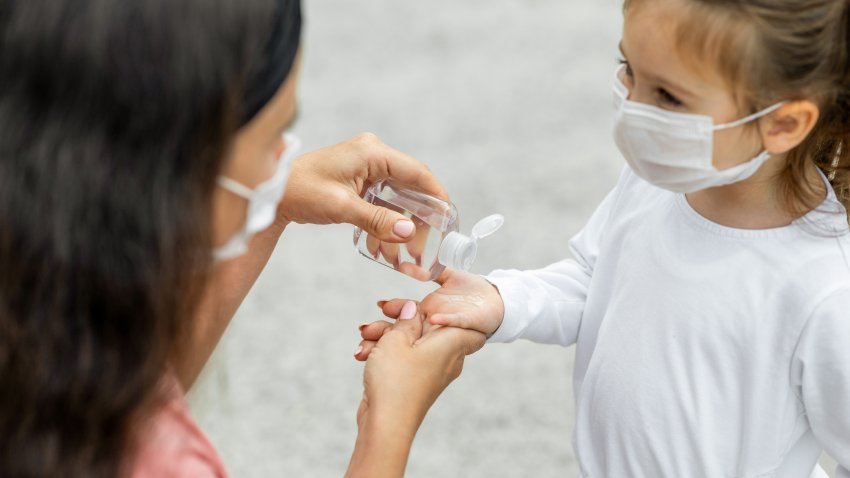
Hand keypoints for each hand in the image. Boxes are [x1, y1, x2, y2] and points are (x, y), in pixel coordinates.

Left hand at [278, 132, 446, 242]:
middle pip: (411, 186)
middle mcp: (373, 154)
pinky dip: (386, 221)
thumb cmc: (301, 191)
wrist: (272, 192)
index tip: (450, 218)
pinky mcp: (359, 179)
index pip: (417, 172)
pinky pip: (383, 201)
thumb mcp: (342, 208)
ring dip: (402, 224)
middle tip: (428, 244)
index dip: (437, 196)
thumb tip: (409, 232)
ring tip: (408, 252)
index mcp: (373, 152)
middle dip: (419, 217)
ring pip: (397, 197)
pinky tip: (386, 245)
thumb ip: (378, 220)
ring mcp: (366, 166)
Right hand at [346, 301, 484, 477]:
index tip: (428, 305)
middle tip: (381, 310)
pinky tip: (363, 353)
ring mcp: (431, 370)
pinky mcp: (415, 379)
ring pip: (411, 340)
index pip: (473, 326)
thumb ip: (406, 318)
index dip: (454, 312)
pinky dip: (385, 352)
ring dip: (385, 335)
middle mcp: (446, 357)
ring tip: (365, 338)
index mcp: (451, 343)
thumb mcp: (396, 339)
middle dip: (400, 318)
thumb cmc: (395, 380)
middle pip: (429, 326)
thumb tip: (414, 308)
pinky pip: (404, 357)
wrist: (385, 423)